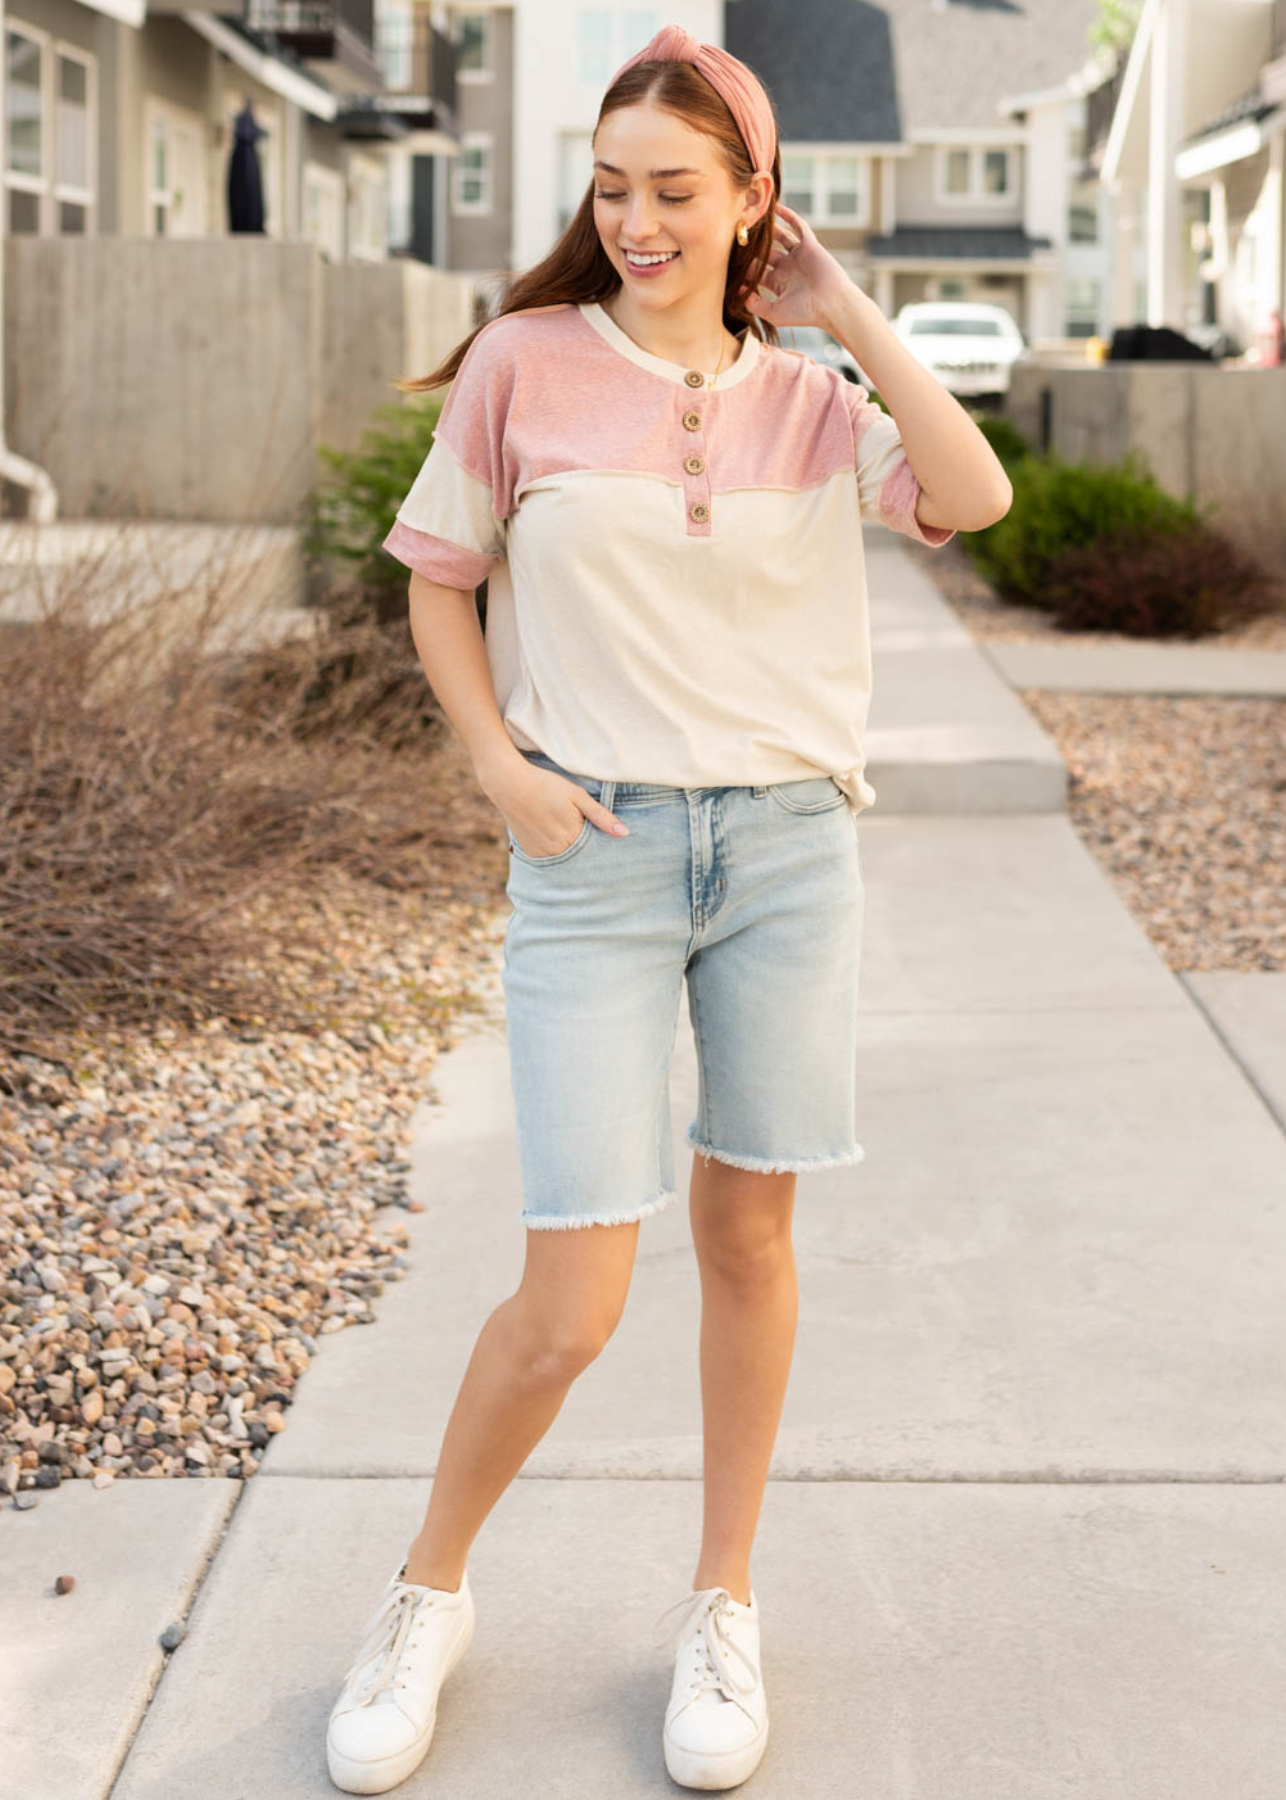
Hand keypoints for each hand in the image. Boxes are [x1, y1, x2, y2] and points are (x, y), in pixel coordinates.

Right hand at [493, 764, 628, 858]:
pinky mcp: (530, 853)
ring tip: (566, 833)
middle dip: (587, 851)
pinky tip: (554, 838)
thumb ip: (601, 816)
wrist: (510, 784)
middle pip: (581, 858)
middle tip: (586, 836)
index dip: (601, 845)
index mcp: (573, 837)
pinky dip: (555, 852)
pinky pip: (549, 858)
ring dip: (571, 852)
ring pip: (565, 859)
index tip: (606, 841)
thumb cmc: (546, 785)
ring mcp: (542, 854)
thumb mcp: (578, 796)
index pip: (595, 851)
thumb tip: (624, 834)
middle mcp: (557, 851)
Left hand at [736, 202, 859, 331]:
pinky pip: (798, 226)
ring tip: (753, 217)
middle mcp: (787, 268)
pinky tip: (776, 208)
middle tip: (735, 234)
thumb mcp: (775, 313)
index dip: (743, 267)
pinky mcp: (809, 246)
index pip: (756, 271)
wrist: (832, 304)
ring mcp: (798, 255)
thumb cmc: (805, 313)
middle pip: (765, 252)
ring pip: (780, 237)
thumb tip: (739, 293)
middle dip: (752, 245)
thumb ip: (755, 305)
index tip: (727, 259)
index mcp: (778, 283)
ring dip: (768, 229)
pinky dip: (788, 217)